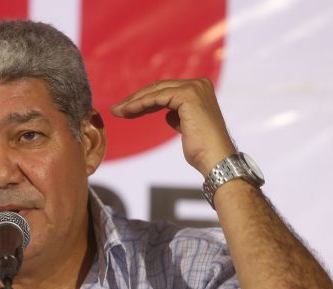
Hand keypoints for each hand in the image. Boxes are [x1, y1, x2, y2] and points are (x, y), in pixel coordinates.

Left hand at [110, 78, 235, 175]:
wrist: (215, 160)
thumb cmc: (202, 150)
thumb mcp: (188, 126)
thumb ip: (179, 116)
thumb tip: (168, 114)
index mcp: (200, 89)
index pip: (166, 90)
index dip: (145, 99)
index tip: (127, 110)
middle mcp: (199, 84)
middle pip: (159, 88)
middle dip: (136, 99)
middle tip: (117, 109)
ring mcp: (194, 88)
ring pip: (155, 92)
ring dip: (133, 102)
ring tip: (117, 112)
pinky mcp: (187, 96)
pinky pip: (156, 98)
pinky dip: (140, 105)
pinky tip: (127, 112)